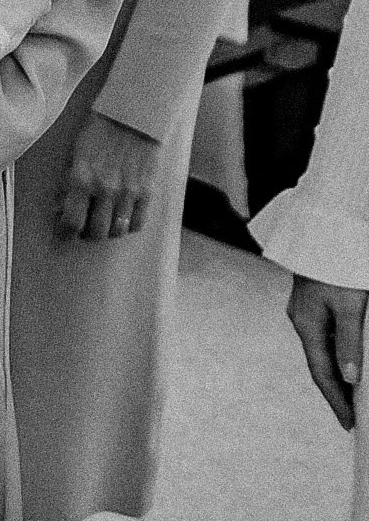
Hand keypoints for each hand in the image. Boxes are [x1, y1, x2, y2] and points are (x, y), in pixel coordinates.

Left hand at [52, 111, 161, 240]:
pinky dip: (127, 226)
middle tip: (81, 227)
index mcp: (82, 179)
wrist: (132, 117)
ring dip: (106, 231)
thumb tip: (61, 205)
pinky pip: (138, 223)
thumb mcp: (73, 154)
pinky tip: (120, 218)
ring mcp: (129, 193)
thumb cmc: (98, 131)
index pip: (72, 222)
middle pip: (96, 232)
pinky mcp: (147, 192)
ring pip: (117, 231)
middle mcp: (106, 190)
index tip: (63, 230)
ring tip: (100, 223)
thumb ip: (68, 182)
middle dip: (85, 233)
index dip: (65, 231)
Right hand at [287, 275, 364, 430]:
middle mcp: (302, 320)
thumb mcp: (350, 306)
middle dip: (334, 391)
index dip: (335, 400)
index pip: (322, 372)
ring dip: (335, 372)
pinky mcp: (314, 302)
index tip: (348, 423)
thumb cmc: (338, 266)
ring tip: (351, 394)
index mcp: (307, 324)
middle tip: (349, 415)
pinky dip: (336, 353)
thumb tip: (349, 378)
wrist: (323, 231)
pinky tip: (345, 358)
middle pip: (319, 363)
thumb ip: (350, 342)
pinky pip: (325, 335)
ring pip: (322, 349)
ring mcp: (306, 310)